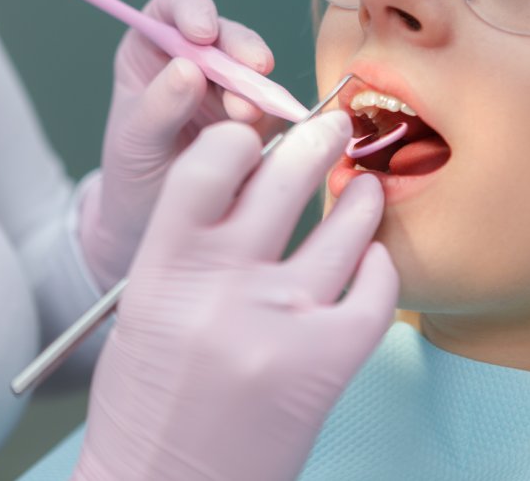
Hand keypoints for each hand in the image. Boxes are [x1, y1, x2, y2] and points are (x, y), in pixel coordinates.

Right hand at [73, 113, 399, 480]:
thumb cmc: (149, 401)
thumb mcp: (147, 307)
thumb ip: (192, 243)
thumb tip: (253, 178)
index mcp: (165, 269)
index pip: (210, 163)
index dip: (240, 139)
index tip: (259, 136)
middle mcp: (224, 286)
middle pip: (287, 176)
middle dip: (317, 139)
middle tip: (333, 128)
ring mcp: (282, 323)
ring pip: (345, 227)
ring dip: (361, 199)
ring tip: (365, 190)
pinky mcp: (328, 363)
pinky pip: (377, 290)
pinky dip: (381, 268)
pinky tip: (372, 261)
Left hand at [79, 0, 279, 290]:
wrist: (155, 224)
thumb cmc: (132, 173)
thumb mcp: (133, 140)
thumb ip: (158, 105)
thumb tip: (188, 70)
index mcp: (153, 49)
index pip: (174, 8)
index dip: (193, 9)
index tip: (202, 34)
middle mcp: (197, 61)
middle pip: (227, 35)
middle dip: (242, 49)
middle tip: (253, 70)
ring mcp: (231, 90)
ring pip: (256, 72)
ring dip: (257, 89)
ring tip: (244, 118)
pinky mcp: (260, 121)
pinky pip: (276, 109)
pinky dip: (276, 117)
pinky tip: (266, 134)